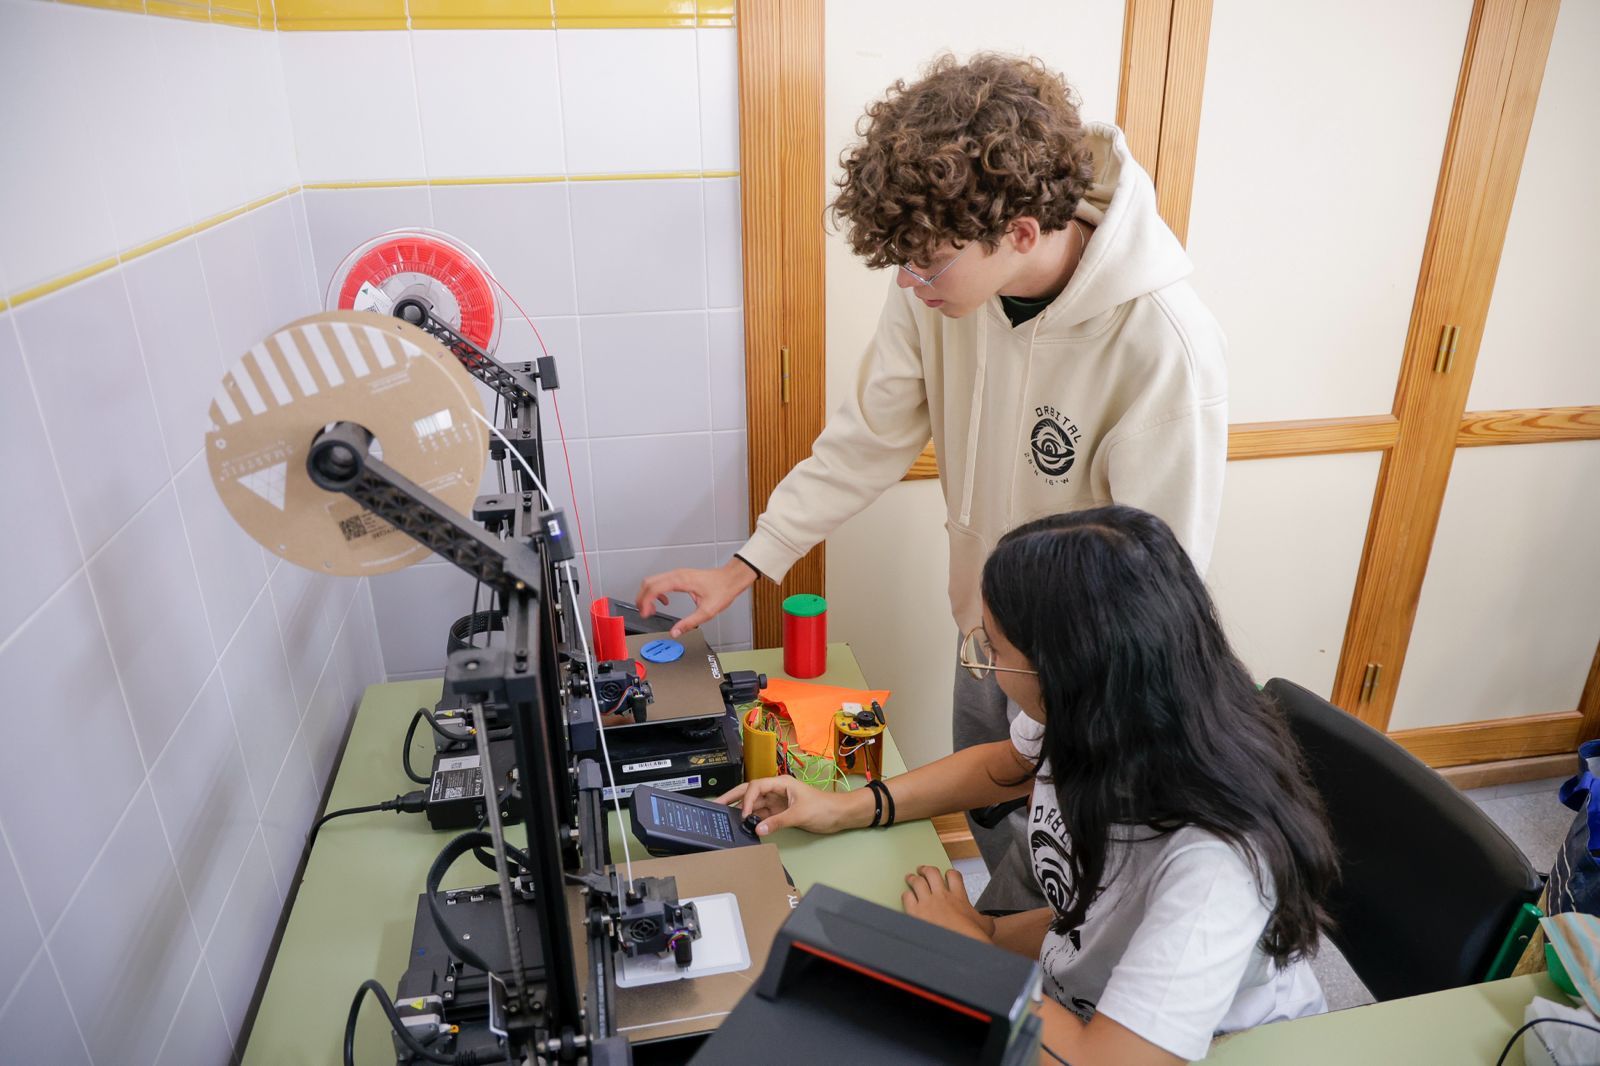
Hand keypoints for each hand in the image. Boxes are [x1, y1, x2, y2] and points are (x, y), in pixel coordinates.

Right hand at [636, 558, 757, 638]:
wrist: (730, 579)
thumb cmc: (722, 590)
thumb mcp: (706, 612)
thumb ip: (689, 623)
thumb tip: (675, 632)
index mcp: (680, 581)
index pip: (653, 588)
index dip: (645, 602)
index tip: (645, 614)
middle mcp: (676, 574)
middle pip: (648, 582)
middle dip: (642, 598)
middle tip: (645, 613)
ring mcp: (677, 574)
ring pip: (653, 580)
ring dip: (648, 595)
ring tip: (651, 610)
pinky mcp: (679, 576)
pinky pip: (660, 581)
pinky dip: (656, 592)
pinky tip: (664, 602)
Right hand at [716, 776, 870, 836]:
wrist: (839, 815)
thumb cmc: (824, 808)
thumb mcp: (799, 814)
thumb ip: (777, 822)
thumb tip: (757, 829)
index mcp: (781, 783)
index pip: (756, 786)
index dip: (747, 799)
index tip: (744, 814)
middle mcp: (777, 790)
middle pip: (751, 792)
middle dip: (734, 797)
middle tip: (717, 805)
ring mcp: (778, 802)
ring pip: (755, 805)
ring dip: (743, 811)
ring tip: (727, 818)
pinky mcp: (780, 812)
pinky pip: (762, 815)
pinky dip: (753, 820)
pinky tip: (745, 826)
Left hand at [901, 866, 994, 941]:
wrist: (958, 948)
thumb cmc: (971, 937)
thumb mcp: (985, 926)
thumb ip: (985, 919)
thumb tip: (988, 921)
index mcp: (959, 897)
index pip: (953, 876)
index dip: (949, 873)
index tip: (946, 874)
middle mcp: (942, 896)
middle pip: (932, 873)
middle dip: (926, 869)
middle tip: (922, 869)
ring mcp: (927, 903)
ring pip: (917, 882)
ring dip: (913, 878)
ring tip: (910, 877)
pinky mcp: (915, 912)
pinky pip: (907, 897)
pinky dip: (906, 895)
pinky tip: (906, 896)